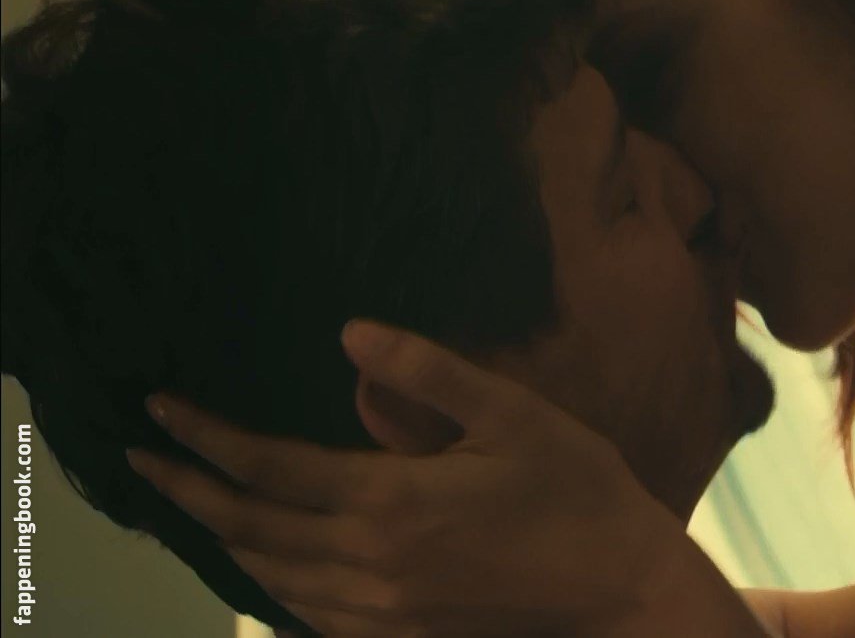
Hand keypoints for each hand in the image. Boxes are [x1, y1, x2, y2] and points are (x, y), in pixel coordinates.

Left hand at [127, 320, 689, 636]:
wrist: (622, 591)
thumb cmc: (578, 492)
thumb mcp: (515, 416)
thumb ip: (430, 375)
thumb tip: (351, 334)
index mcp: (391, 498)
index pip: (267, 466)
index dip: (205, 436)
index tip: (159, 408)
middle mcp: (369, 561)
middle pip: (249, 526)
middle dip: (188, 490)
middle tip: (144, 459)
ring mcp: (380, 609)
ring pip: (271, 575)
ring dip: (224, 536)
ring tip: (194, 503)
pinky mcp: (400, 636)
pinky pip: (308, 613)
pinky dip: (271, 583)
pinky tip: (268, 563)